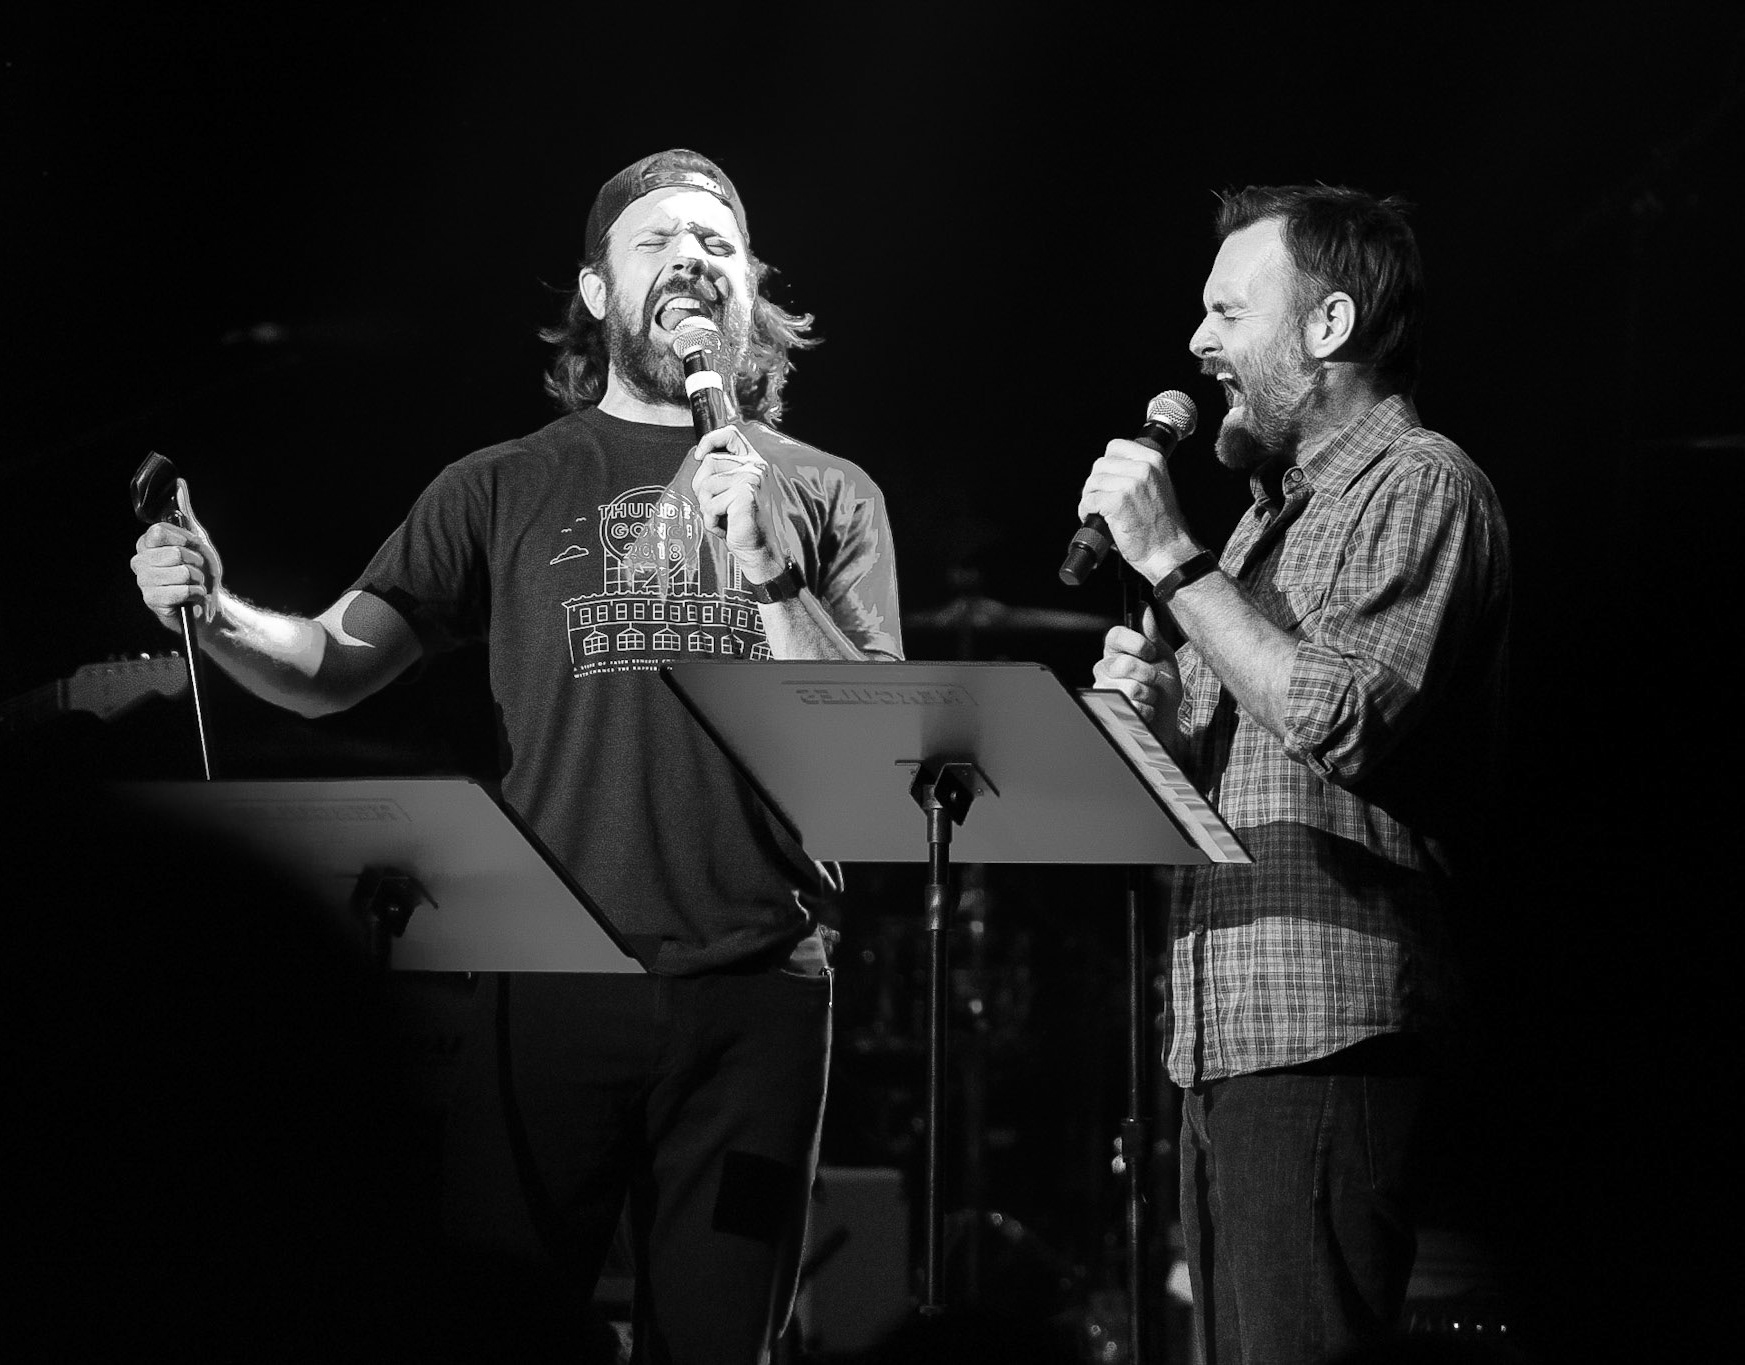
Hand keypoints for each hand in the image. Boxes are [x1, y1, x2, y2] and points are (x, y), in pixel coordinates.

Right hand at [129, 478, 224, 627]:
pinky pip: (181, 591)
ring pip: (181, 572)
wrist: (210, 602)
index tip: (193, 547)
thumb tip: (179, 484)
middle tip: (195, 571)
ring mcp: (143, 581)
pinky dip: (195, 594)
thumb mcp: (197, 539)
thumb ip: (185, 514)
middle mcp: (140, 561)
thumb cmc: (202, 571)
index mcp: (147, 544)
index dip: (184, 540)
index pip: (159, 532)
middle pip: (174, 553)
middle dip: (196, 563)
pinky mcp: (151, 600)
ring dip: (197, 580)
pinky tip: (192, 598)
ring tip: (193, 584)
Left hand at [691, 424, 780, 577]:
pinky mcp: (745, 494)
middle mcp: (755, 467)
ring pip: (706, 485)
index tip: (699, 455)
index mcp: (753, 463)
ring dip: (707, 507)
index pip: (731, 434)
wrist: (758, 550)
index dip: (711, 439)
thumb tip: (699, 457)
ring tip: (724, 518)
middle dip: (702, 487)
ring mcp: (751, 479)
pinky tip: (727, 527)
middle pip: (709, 462)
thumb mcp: (729, 492)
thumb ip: (720, 473)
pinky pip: (711, 504)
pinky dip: (712, 521)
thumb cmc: (741, 524)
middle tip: (716, 507)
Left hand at [1076, 437, 1196, 583]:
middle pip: (1099, 464)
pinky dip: (1086, 511)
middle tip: (1100, 499)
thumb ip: (1138, 472)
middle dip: (1095, 483)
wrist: (1167, 550)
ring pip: (1092, 483)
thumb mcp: (1157, 485)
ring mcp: (1130, 484)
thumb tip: (1111, 468)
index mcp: (1154, 459)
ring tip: (1098, 511)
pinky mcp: (1116, 501)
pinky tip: (1095, 519)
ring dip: (1089, 498)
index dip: (1106, 464)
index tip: (1107, 478)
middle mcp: (1143, 468)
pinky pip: (1088, 500)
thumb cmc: (1161, 525)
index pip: (1115, 446)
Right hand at [1091, 607, 1181, 729]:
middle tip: (1153, 680)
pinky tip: (1144, 708)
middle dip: (1149, 674)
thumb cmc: (1163, 686)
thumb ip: (1152, 634)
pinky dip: (1146, 710)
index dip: (1136, 643)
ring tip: (1148, 696)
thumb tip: (1144, 608)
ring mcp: (1104, 689)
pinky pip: (1132, 707)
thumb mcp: (1163, 656)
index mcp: (1116, 650)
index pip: (1115, 635)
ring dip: (1149, 695)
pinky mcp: (1108, 710)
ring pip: (1130, 688)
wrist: (1166, 717)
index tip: (1150, 653)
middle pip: (1125, 664)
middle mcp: (1104, 668)